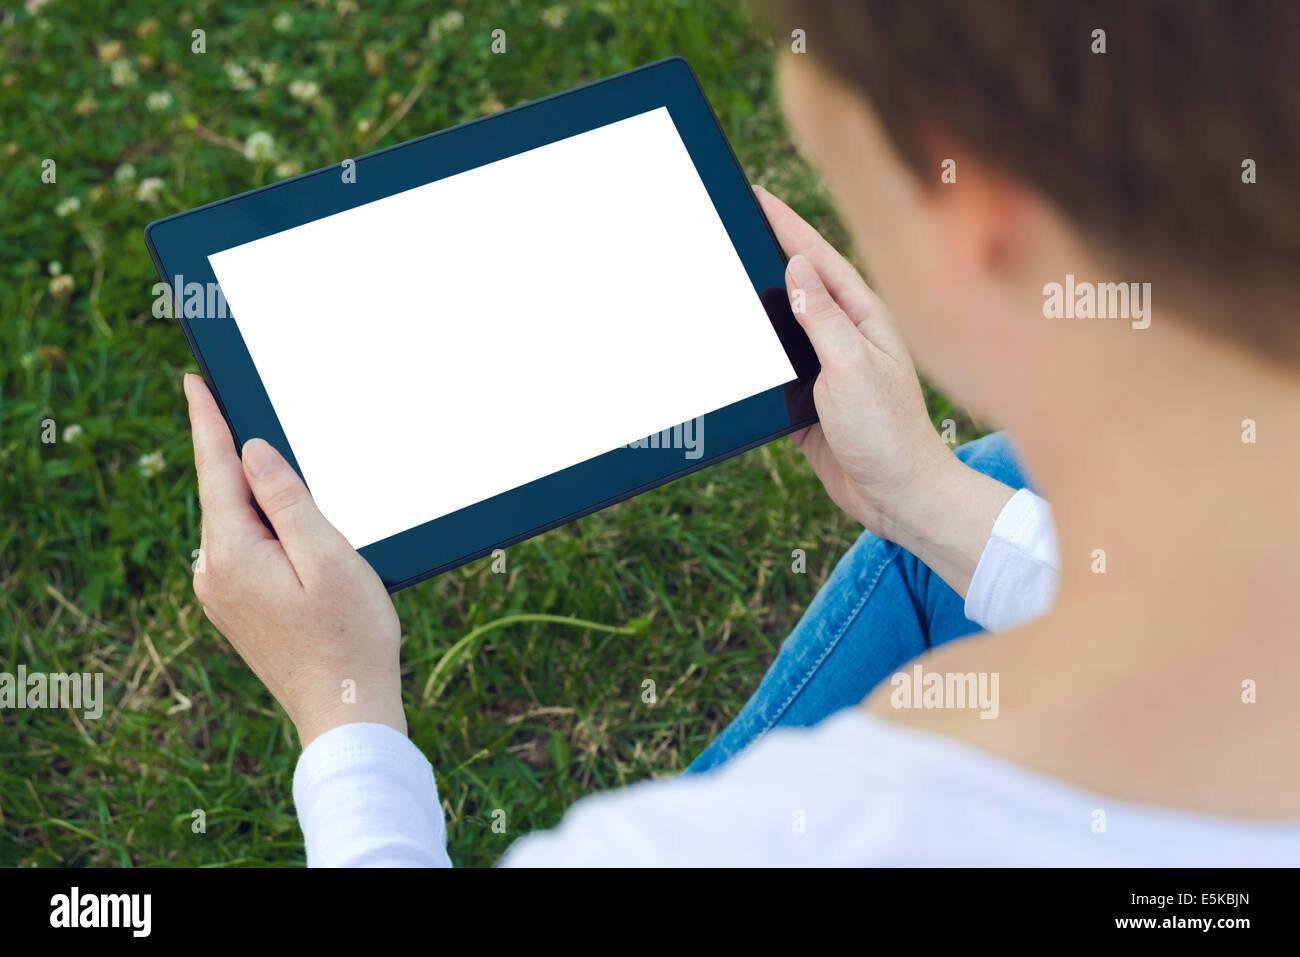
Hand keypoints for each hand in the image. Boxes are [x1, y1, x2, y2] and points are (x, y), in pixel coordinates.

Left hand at [184, 373, 405, 746]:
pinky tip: (297, 535)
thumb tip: (252, 453)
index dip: (207, 421)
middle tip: (252, 413)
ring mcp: (221, 595)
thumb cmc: (350, 636)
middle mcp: (213, 574)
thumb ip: (288, 499)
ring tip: (297, 488)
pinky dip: (266, 530)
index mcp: (232, 554)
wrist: (347, 709)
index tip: (193, 381)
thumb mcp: (328, 555)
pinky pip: (244, 550)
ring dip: (262, 499)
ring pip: (238, 524)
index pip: (215, 470)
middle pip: (225, 495)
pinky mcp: (237, 609)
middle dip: (242, 458)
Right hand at [758, 186, 1014, 593]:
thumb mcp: (852, 367)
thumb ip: (824, 318)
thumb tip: (798, 269)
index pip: (818, 260)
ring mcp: (826, 367)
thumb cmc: (887, 432)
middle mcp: (846, 336)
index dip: (786, 225)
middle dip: (767, 251)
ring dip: (756, 301)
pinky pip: (775, 367)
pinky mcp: (807, 400)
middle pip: (799, 284)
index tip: (756, 195)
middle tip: (733, 219)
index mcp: (864, 318)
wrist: (896, 496)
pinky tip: (733, 343)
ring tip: (724, 271)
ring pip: (783, 324)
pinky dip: (755, 353)